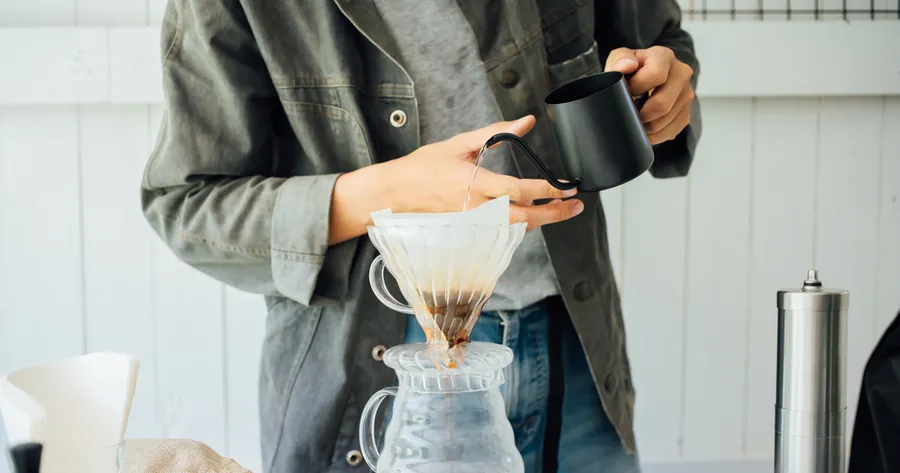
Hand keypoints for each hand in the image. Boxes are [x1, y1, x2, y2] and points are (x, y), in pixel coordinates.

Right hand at [328, 116, 583, 244]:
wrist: (396, 193)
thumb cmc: (424, 166)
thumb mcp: (460, 143)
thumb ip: (495, 133)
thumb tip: (525, 122)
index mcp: (475, 183)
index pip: (519, 190)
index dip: (547, 190)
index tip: (566, 185)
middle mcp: (477, 208)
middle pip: (525, 218)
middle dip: (555, 213)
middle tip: (576, 205)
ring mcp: (474, 223)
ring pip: (516, 228)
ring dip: (543, 221)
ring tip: (562, 211)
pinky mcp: (471, 229)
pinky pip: (503, 231)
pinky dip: (523, 225)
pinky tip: (535, 217)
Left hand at [606, 46, 694, 144]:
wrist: (645, 78)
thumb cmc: (631, 70)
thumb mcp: (620, 59)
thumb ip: (620, 60)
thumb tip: (626, 67)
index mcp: (664, 56)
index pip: (656, 75)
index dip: (637, 88)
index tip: (626, 92)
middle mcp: (681, 73)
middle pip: (663, 104)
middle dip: (641, 114)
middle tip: (628, 113)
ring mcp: (686, 94)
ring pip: (664, 122)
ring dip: (645, 126)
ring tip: (634, 119)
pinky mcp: (686, 113)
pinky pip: (669, 132)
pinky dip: (653, 135)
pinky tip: (644, 126)